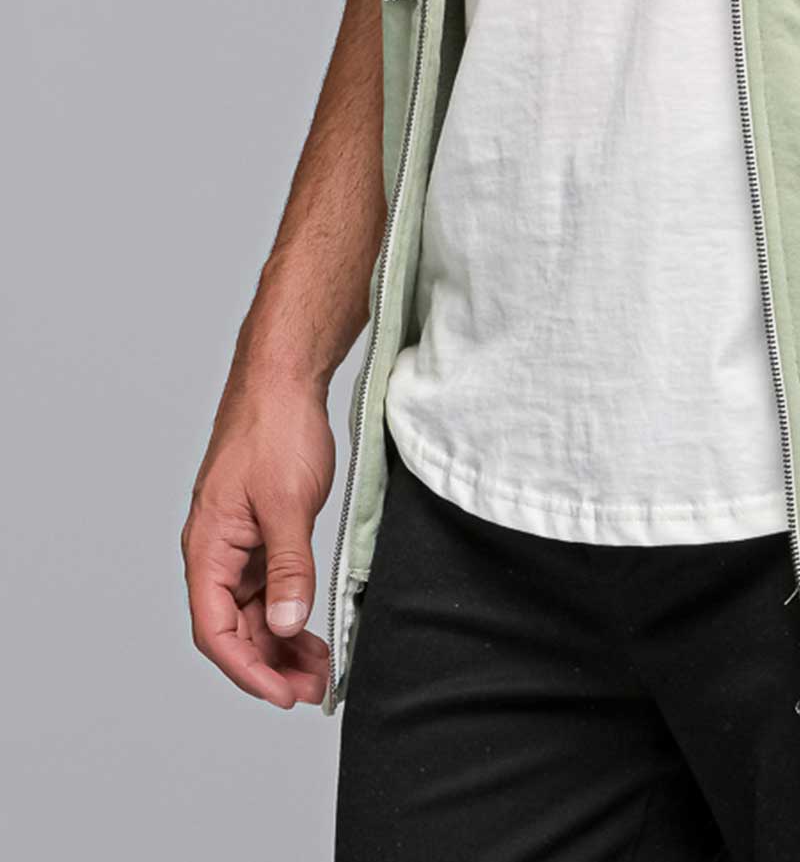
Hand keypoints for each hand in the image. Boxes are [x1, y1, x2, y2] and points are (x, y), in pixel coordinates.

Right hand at [181, 376, 335, 706]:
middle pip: (234, 629)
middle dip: (270, 664)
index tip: (283, 695)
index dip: (247, 670)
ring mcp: (239, 542)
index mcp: (207, 547)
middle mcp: (216, 551)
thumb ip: (288, 568)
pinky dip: (290, 610)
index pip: (215, 630)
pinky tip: (314, 628)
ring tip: (320, 669)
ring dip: (282, 643)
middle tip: (314, 689)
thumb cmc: (276, 428)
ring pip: (254, 612)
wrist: (284, 376)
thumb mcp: (287, 504)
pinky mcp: (262, 531)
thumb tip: (285, 624)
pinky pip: (270, 586)